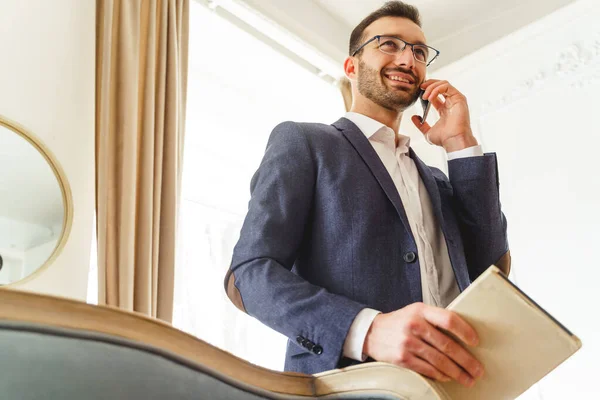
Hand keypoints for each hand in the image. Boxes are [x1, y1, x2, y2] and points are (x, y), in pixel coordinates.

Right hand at [363, 302, 483, 386]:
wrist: (371, 332)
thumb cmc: (399, 322)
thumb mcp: (415, 311)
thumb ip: (435, 318)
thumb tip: (463, 334)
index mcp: (421, 310)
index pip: (448, 319)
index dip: (465, 331)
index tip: (476, 342)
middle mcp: (415, 325)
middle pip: (447, 345)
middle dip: (466, 360)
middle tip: (477, 369)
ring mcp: (408, 342)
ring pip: (439, 360)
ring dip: (457, 372)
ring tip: (467, 378)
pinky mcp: (402, 358)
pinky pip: (427, 369)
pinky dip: (440, 375)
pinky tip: (448, 377)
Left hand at [411, 80, 477, 152]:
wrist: (453, 141)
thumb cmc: (444, 139)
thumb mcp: (427, 132)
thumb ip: (421, 125)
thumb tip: (414, 117)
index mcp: (444, 109)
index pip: (436, 94)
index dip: (427, 90)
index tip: (418, 92)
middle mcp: (451, 103)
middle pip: (440, 85)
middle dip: (429, 84)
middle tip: (420, 88)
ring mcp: (456, 100)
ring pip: (444, 84)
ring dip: (432, 87)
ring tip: (424, 96)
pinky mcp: (459, 98)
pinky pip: (447, 87)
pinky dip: (437, 89)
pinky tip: (430, 97)